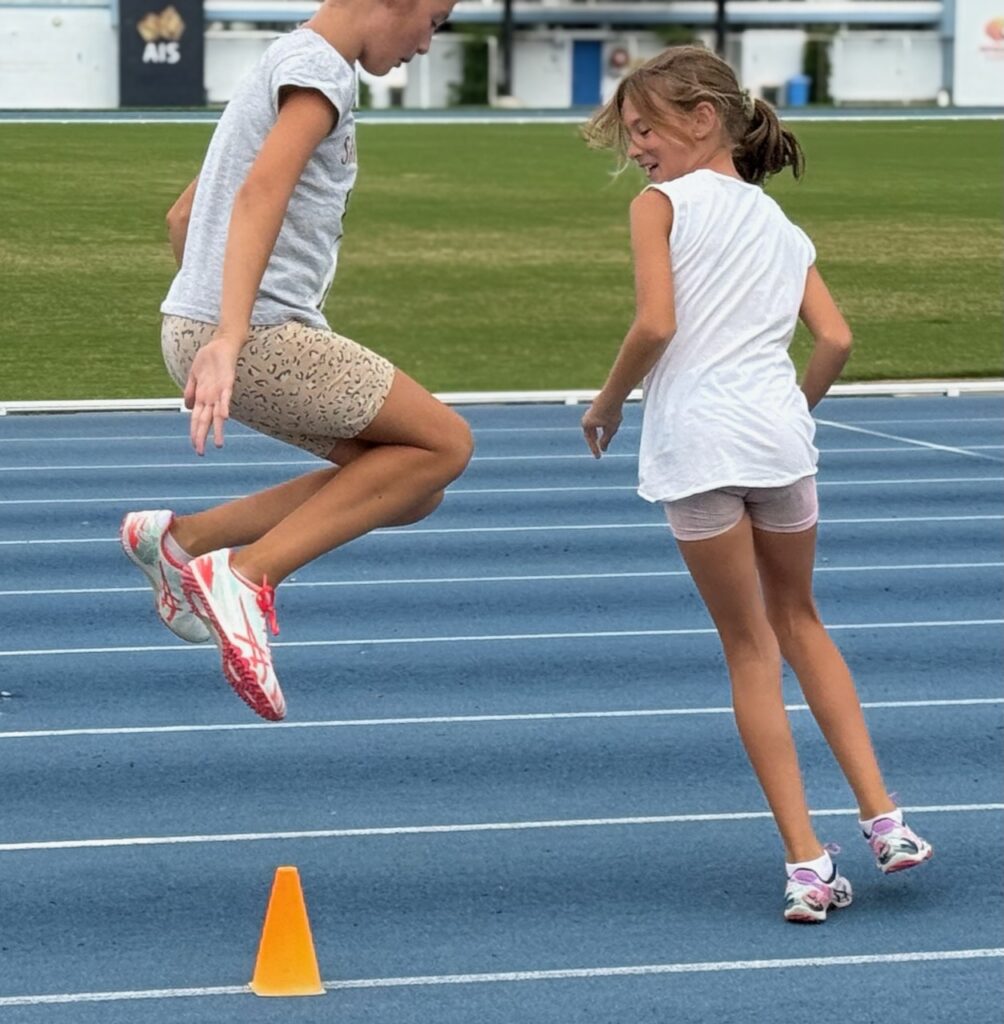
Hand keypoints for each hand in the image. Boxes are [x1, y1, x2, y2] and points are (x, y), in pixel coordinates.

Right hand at [183, 336, 240, 454]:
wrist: (222, 344)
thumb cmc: (209, 360)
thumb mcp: (194, 376)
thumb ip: (190, 391)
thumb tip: (187, 408)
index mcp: (202, 397)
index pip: (197, 420)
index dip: (195, 433)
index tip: (194, 447)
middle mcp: (211, 398)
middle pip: (205, 421)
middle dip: (202, 437)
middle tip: (201, 453)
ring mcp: (219, 391)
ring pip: (217, 415)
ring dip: (218, 429)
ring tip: (219, 444)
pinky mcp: (227, 382)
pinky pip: (226, 397)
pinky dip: (224, 406)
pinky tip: (225, 417)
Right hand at [582, 398, 622, 458]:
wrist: (613, 394)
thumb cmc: (611, 412)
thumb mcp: (610, 429)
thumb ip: (606, 439)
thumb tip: (603, 448)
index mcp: (586, 424)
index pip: (590, 440)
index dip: (595, 449)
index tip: (598, 457)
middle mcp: (586, 418)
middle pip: (591, 434)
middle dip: (596, 442)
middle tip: (599, 450)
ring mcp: (591, 412)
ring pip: (594, 427)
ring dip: (599, 434)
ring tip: (604, 440)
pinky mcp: (597, 407)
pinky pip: (598, 420)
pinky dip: (602, 426)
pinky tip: (609, 426)